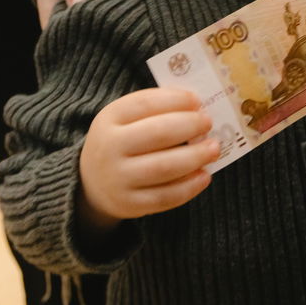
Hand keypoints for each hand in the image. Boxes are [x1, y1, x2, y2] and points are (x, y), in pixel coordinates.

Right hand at [78, 89, 217, 236]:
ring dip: (196, 157)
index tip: (197, 101)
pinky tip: (204, 176)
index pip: (145, 103)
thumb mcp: (123, 119)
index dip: (175, 100)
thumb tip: (195, 106)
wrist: (92, 183)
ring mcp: (119, 178)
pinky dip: (190, 186)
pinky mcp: (130, 204)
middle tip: (208, 123)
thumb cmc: (120, 142)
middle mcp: (110, 148)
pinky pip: (166, 197)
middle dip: (190, 126)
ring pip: (165, 167)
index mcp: (109, 118)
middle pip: (158, 133)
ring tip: (213, 149)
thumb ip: (153, 110)